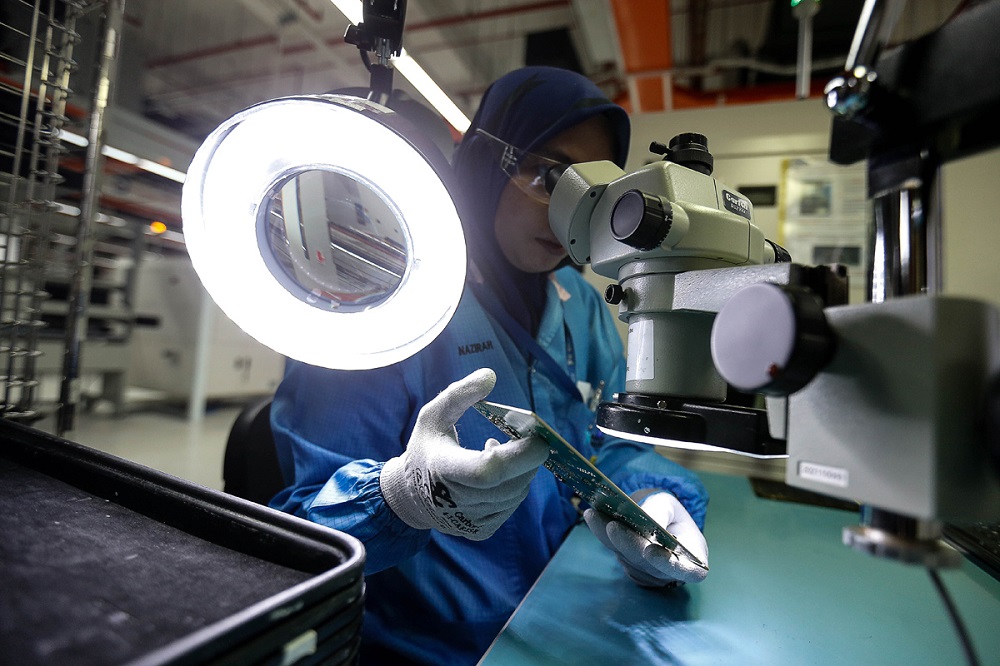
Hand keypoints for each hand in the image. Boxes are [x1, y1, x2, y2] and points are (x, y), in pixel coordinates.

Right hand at [380, 368, 549, 539]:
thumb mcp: (433, 415)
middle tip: (528, 438)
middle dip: (528, 458)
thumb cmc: (426, 449)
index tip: (536, 436)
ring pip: (517, 493)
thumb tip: (491, 375)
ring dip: (521, 470)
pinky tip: (494, 476)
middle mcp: (456, 501)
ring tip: (498, 452)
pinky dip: (513, 486)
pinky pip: (512, 505)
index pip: (487, 471)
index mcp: (443, 469)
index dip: (518, 455)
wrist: (411, 497)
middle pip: (510, 482)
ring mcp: (469, 520)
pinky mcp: (481, 531)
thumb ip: (459, 394)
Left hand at [584, 491, 708, 586]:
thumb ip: (662, 512)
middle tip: (613, 526)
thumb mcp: (671, 505)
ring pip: (627, 558)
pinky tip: (592, 516)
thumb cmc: (670, 513)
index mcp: (693, 559)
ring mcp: (647, 573)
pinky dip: (602, 534)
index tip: (650, 550)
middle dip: (629, 544)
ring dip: (610, 538)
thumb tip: (649, 523)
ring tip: (595, 515)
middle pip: (649, 564)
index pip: (688, 571)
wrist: (657, 518)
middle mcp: (670, 571)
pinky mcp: (628, 566)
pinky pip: (615, 552)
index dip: (670, 565)